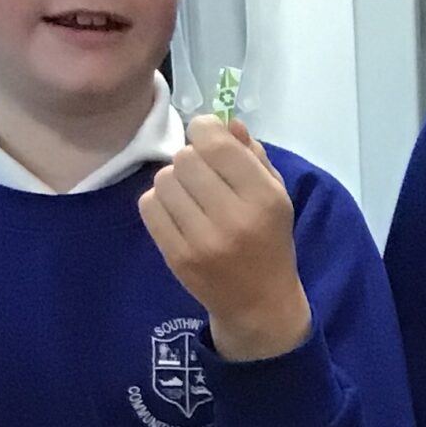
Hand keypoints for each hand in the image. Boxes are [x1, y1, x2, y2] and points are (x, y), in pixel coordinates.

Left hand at [138, 115, 311, 361]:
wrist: (258, 304)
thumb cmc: (268, 240)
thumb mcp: (275, 195)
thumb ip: (252, 155)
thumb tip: (224, 122)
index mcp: (264, 198)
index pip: (214, 142)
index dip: (205, 131)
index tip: (209, 142)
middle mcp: (234, 218)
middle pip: (184, 158)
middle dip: (191, 160)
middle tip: (203, 178)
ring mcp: (203, 240)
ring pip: (164, 180)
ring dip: (174, 182)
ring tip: (191, 199)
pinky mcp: (178, 256)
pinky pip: (149, 206)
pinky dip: (159, 203)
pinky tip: (178, 215)